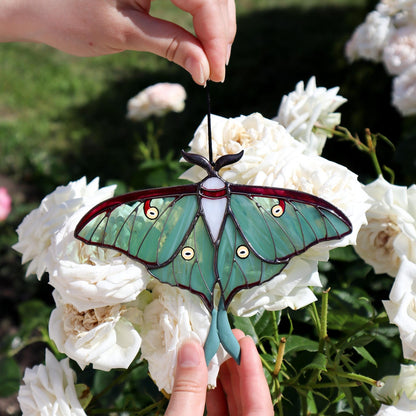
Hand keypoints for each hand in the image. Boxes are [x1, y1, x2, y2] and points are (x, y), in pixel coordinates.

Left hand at [0, 0, 235, 84]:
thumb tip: (205, 70)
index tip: (216, 72)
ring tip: (210, 62)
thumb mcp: (124, 33)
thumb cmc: (68, 14)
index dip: (214, 35)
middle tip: (216, 71)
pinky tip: (200, 42)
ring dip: (214, 27)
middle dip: (219, 33)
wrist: (36, 2)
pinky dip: (200, 19)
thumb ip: (170, 46)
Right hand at [165, 330, 273, 415]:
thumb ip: (188, 389)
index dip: (252, 367)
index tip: (243, 339)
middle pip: (249, 399)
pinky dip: (214, 394)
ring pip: (237, 405)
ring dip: (225, 378)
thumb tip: (191, 347)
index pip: (260, 402)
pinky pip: (223, 413)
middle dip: (237, 367)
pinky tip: (202, 375)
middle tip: (226, 337)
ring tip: (214, 350)